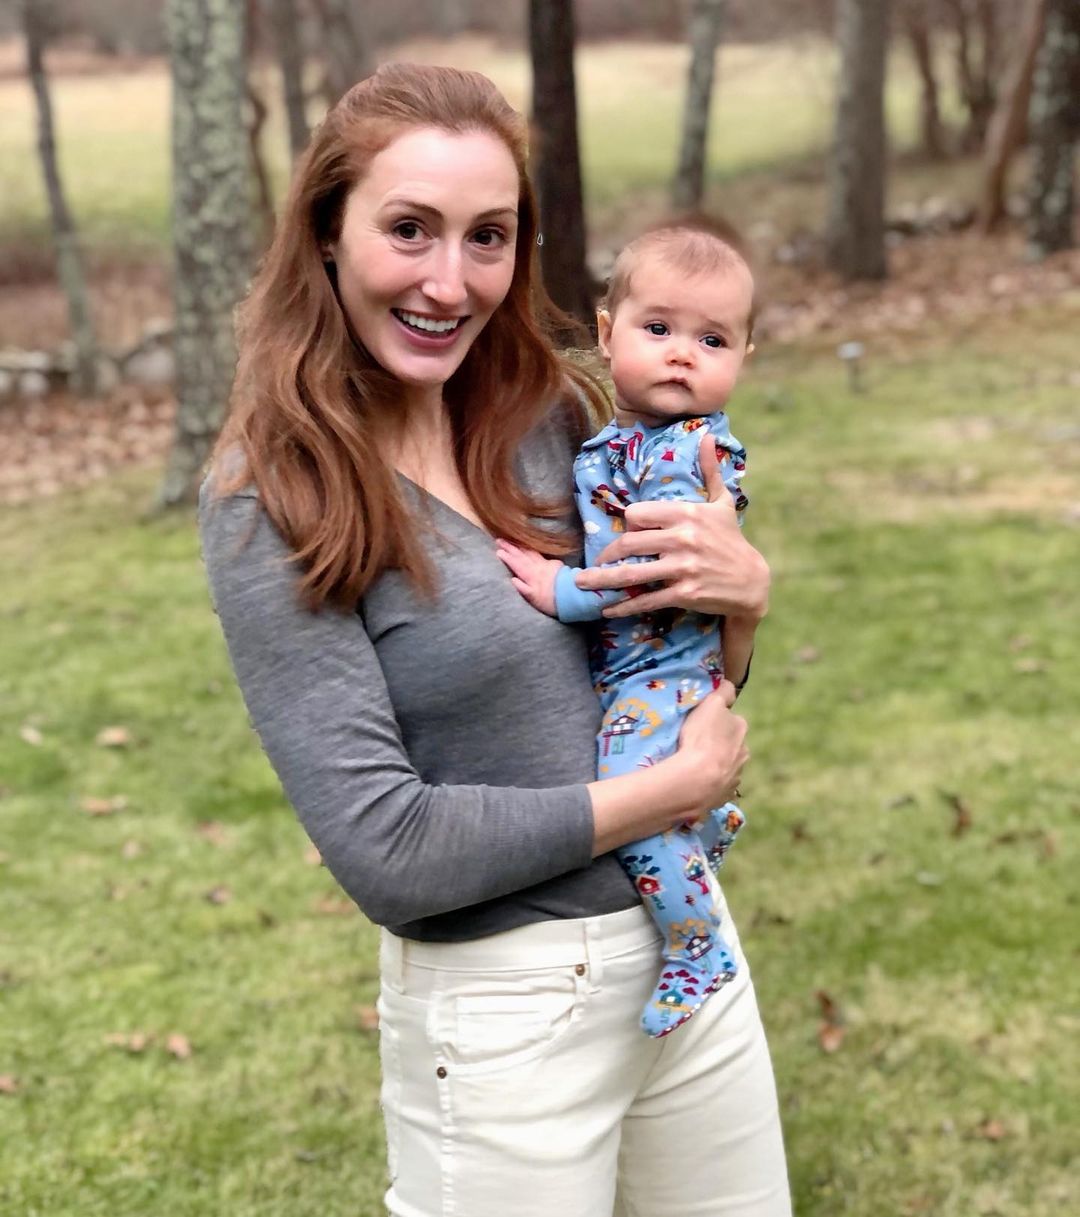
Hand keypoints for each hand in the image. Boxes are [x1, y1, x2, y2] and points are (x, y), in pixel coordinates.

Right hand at [494, 540, 559, 615]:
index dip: (507, 557)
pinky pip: (540, 554)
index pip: (516, 564)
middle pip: (521, 555)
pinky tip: (530, 548)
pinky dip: (532, 549)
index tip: (498, 551)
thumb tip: (512, 580)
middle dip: (510, 547)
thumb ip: (523, 588)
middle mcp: (537, 567)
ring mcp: (546, 564)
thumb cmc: (551, 601)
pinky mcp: (555, 564)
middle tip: (500, 540)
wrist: (573, 595)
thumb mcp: (535, 598)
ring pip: (530, 552)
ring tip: (512, 541)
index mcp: (531, 575)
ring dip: (520, 546)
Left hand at [573, 434, 769, 619]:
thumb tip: (707, 436)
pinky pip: (647, 599)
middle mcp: (682, 538)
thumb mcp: (722, 503)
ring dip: (602, 581)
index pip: (638, 513)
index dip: (627, 523)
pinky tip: (608, 609)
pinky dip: (624, 606)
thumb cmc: (731, 539)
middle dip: (606, 555)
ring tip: (582, 584)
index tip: (624, 532)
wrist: (752, 580)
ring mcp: (683, 567)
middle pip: (629, 543)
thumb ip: (710, 470)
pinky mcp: (684, 593)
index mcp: (686, 513)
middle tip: (593, 564)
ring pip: (632, 574)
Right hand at [675, 684, 748, 814]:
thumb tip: (730, 686)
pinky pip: (718, 786)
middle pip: (731, 743)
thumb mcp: (712, 704)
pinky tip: (696, 782)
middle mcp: (744, 752)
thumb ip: (723, 693)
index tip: (704, 724)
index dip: (718, 720)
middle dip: (719, 744)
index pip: (732, 719)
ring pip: (727, 765)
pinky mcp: (725, 796)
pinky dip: (711, 783)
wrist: (697, 780)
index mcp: (741, 729)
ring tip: (694, 765)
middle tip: (697, 745)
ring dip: (716, 764)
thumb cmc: (702, 737)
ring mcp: (736, 776)